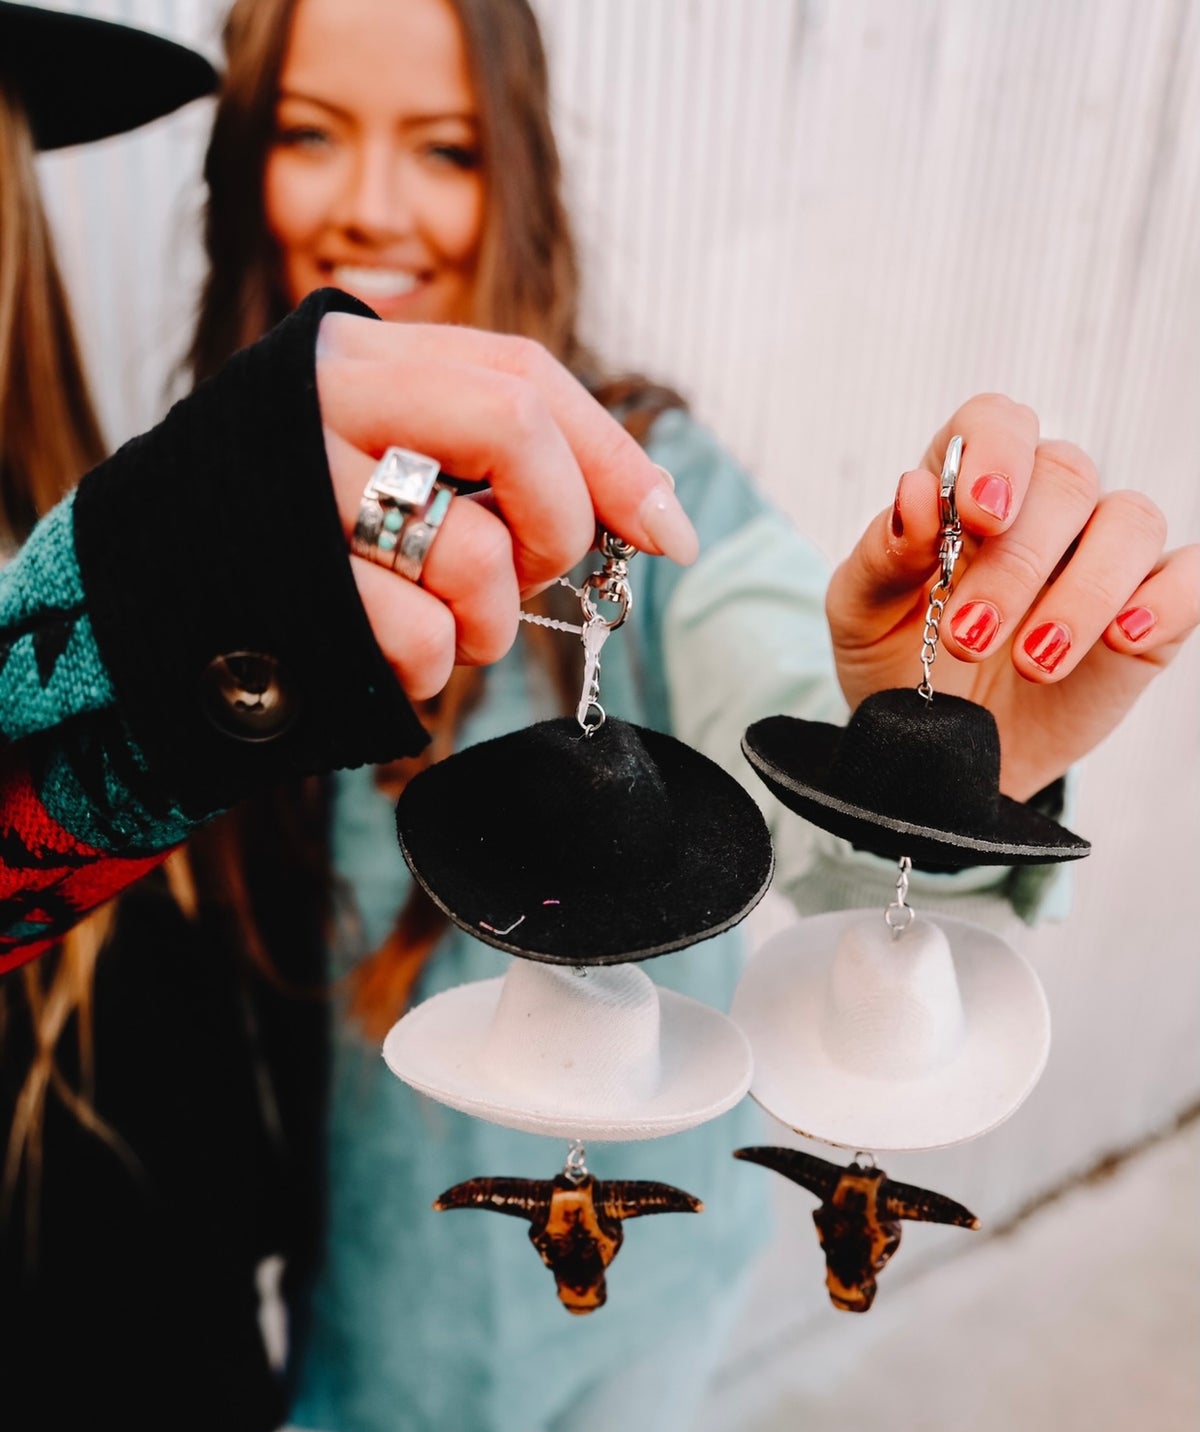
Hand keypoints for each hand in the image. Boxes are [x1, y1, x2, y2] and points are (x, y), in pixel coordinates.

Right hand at [315, 315, 698, 700]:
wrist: (145, 603)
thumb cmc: (299, 538)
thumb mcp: (384, 462)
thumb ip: (488, 457)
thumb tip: (650, 514)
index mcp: (358, 355)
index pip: (521, 372)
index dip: (614, 456)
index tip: (671, 533)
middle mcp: (324, 401)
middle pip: (510, 424)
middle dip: (555, 523)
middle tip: (536, 574)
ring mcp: (298, 492)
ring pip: (474, 550)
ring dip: (491, 619)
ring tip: (456, 630)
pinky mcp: (287, 589)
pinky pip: (422, 638)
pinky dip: (434, 667)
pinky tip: (394, 656)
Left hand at [825, 395, 1198, 799]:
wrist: (938, 751)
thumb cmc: (897, 666)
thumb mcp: (860, 618)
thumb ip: (882, 556)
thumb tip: (916, 493)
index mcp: (967, 490)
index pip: (995, 422)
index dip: (995, 451)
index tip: (980, 512)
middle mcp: (1044, 507)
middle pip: (1064, 478)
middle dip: (1018, 561)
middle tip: (969, 637)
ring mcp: (1101, 555)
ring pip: (1131, 521)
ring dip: (1084, 592)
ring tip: (1035, 662)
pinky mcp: (1149, 611)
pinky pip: (1188, 578)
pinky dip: (1165, 601)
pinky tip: (1124, 636)